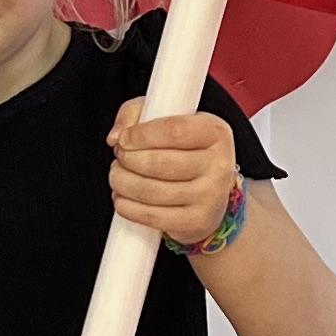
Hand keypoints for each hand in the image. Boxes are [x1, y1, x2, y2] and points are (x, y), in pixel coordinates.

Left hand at [110, 102, 238, 247]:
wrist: (208, 196)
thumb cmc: (183, 151)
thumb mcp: (166, 119)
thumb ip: (136, 113)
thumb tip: (115, 137)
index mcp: (215, 132)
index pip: (174, 130)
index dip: (141, 135)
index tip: (124, 139)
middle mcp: (219, 164)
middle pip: (159, 163)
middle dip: (128, 159)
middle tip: (119, 157)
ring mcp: (211, 197)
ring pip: (151, 190)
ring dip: (122, 182)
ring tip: (117, 176)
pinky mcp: (197, 222)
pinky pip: (152, 216)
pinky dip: (127, 206)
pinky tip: (122, 197)